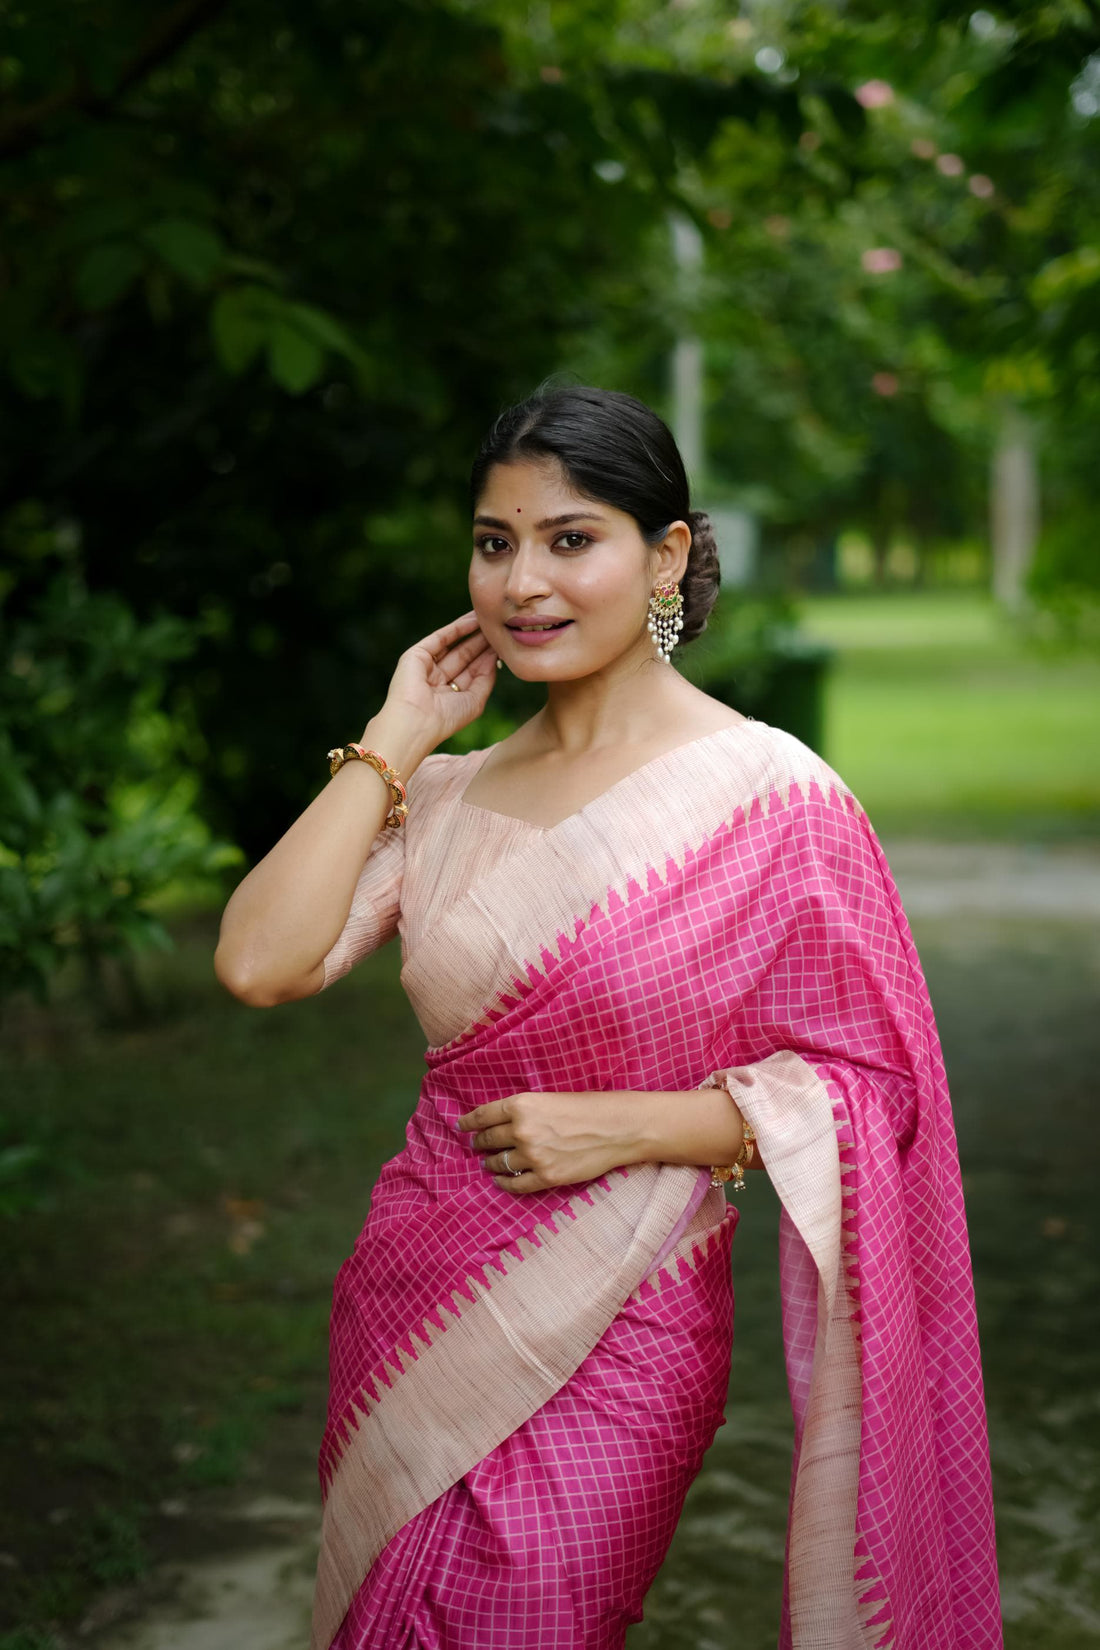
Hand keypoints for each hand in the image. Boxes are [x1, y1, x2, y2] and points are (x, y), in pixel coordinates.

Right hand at [376, 610, 497, 748]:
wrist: (416, 721)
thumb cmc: (446, 718)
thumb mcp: (475, 700)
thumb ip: (485, 679)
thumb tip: (494, 657)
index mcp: (451, 694)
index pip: (474, 670)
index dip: (489, 657)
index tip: (507, 644)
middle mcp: (439, 679)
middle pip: (466, 655)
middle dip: (483, 642)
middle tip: (502, 627)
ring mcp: (427, 666)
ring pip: (455, 644)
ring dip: (473, 632)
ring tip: (491, 618)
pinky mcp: (417, 654)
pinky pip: (441, 637)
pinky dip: (458, 628)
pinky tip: (474, 620)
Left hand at [457, 1091, 640, 1194]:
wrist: (617, 1128)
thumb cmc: (589, 1107)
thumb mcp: (550, 1098)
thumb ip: (525, 1111)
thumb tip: (503, 1122)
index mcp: (522, 1105)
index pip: (483, 1116)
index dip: (468, 1122)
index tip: (461, 1126)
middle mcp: (522, 1130)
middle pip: (488, 1140)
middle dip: (480, 1144)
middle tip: (477, 1146)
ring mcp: (533, 1156)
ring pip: (498, 1163)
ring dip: (491, 1164)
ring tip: (489, 1164)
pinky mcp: (546, 1176)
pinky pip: (516, 1184)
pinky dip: (504, 1183)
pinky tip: (501, 1181)